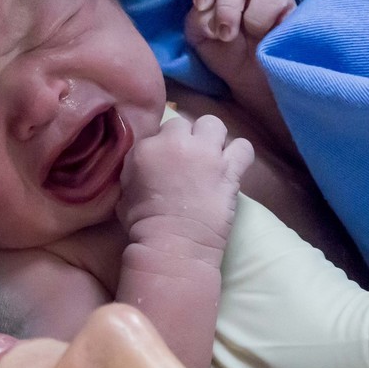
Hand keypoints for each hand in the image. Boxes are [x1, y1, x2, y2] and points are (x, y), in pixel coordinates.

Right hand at [116, 114, 252, 254]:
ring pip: (213, 124)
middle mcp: (177, 143)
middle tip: (188, 157)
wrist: (174, 244)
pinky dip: (240, 154)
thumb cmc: (142, 225)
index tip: (166, 160)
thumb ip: (134, 168)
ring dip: (212, 139)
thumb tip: (145, 161)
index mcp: (146, 147)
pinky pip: (243, 147)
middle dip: (186, 138)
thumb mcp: (124, 191)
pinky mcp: (230, 168)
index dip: (164, 145)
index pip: (158, 131)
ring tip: (211, 156)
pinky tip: (234, 164)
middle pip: (184, 123)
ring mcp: (206, 154)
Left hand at [185, 0, 295, 93]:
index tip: (200, 6)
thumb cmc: (228, 57)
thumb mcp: (201, 40)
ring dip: (246, 15)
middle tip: (225, 34)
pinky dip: (264, 18)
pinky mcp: (290, 6)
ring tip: (248, 36)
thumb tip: (207, 14)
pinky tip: (266, 36)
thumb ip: (196, 22)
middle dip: (225, 5)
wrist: (255, 83)